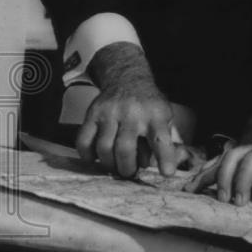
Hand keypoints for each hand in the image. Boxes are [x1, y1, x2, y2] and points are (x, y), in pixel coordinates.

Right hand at [75, 42, 179, 177]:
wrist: (127, 78)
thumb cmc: (148, 104)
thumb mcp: (164, 117)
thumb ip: (163, 142)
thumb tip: (157, 168)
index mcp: (155, 115)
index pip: (161, 139)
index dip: (164, 158)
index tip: (167, 173)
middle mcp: (133, 112)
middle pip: (125, 148)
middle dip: (127, 168)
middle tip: (128, 172)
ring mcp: (110, 112)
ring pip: (104, 147)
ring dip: (109, 164)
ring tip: (115, 165)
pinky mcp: (92, 113)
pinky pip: (84, 141)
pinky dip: (88, 155)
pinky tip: (96, 157)